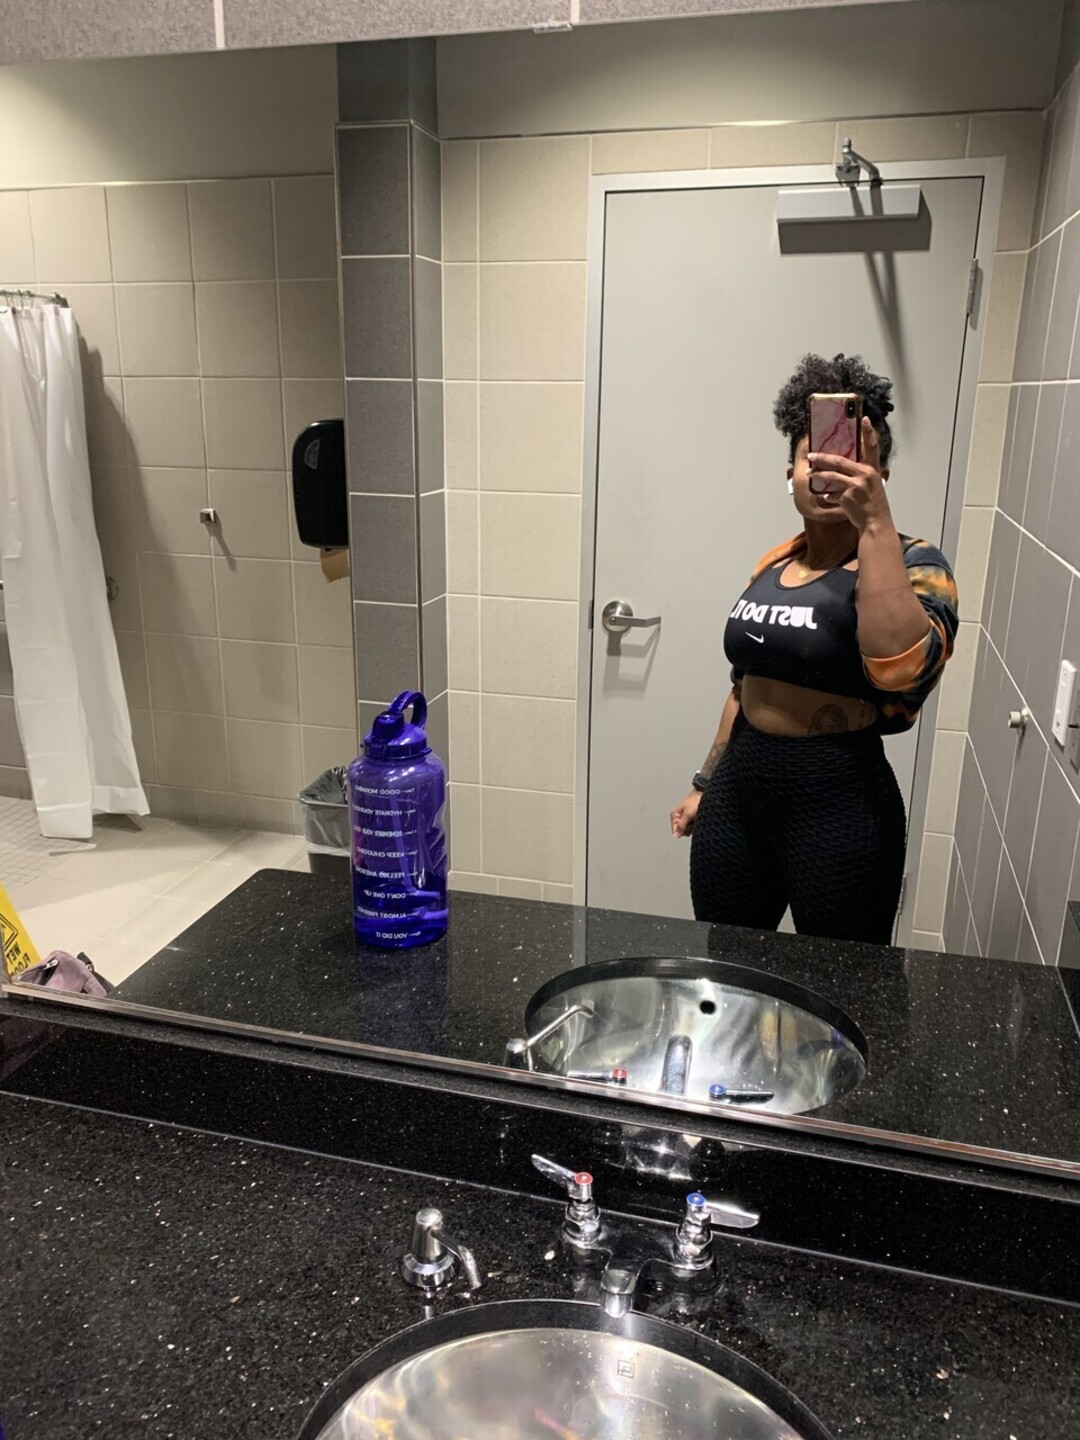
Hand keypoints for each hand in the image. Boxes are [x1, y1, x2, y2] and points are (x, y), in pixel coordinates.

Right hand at [670, 790, 700, 836]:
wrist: (703, 794)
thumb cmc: (695, 802)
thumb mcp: (688, 815)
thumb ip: (681, 826)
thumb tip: (675, 836)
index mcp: (674, 815)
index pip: (676, 831)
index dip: (683, 830)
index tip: (688, 825)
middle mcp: (678, 818)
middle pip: (682, 831)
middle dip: (689, 828)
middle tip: (693, 820)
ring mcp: (685, 819)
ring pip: (688, 830)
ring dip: (694, 826)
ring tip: (696, 817)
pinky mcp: (691, 819)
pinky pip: (693, 826)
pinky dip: (696, 823)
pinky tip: (698, 817)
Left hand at [808, 417, 891, 532]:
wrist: (875, 523)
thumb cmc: (873, 504)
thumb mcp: (871, 485)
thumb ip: (860, 474)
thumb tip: (840, 467)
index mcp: (874, 469)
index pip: (872, 446)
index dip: (868, 432)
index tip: (864, 419)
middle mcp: (866, 474)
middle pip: (840, 460)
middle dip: (823, 457)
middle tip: (811, 455)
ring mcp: (857, 485)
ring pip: (832, 475)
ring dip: (818, 474)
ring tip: (810, 473)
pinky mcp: (848, 496)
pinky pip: (833, 493)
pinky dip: (829, 495)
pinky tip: (827, 497)